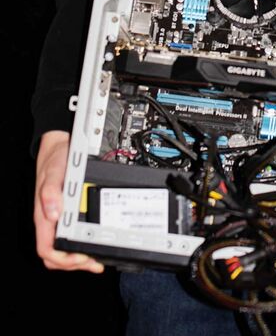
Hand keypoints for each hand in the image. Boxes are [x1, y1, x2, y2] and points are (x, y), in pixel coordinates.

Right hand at [34, 130, 103, 271]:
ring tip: (96, 259)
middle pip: (57, 255)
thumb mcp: (55, 171)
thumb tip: (53, 212)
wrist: (59, 147)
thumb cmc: (54, 160)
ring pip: (64, 248)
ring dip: (80, 257)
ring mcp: (59, 218)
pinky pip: (72, 235)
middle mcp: (51, 219)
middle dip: (75, 263)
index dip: (63, 258)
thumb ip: (52, 191)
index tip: (80, 256)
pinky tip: (94, 243)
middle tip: (94, 262)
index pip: (47, 248)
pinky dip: (83, 244)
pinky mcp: (68, 213)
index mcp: (44, 215)